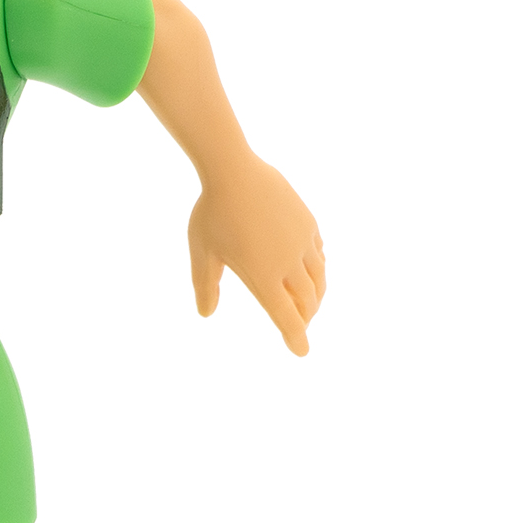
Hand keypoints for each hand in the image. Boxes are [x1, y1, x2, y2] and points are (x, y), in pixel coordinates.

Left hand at [187, 156, 325, 355]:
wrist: (235, 170)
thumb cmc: (212, 213)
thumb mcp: (202, 253)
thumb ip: (205, 286)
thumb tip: (206, 313)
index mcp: (264, 276)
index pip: (286, 317)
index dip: (295, 337)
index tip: (302, 352)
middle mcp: (289, 262)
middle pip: (308, 301)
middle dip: (306, 317)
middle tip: (300, 326)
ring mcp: (302, 241)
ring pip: (319, 278)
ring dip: (317, 295)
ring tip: (311, 302)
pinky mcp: (308, 222)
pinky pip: (319, 253)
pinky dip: (318, 268)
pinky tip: (313, 268)